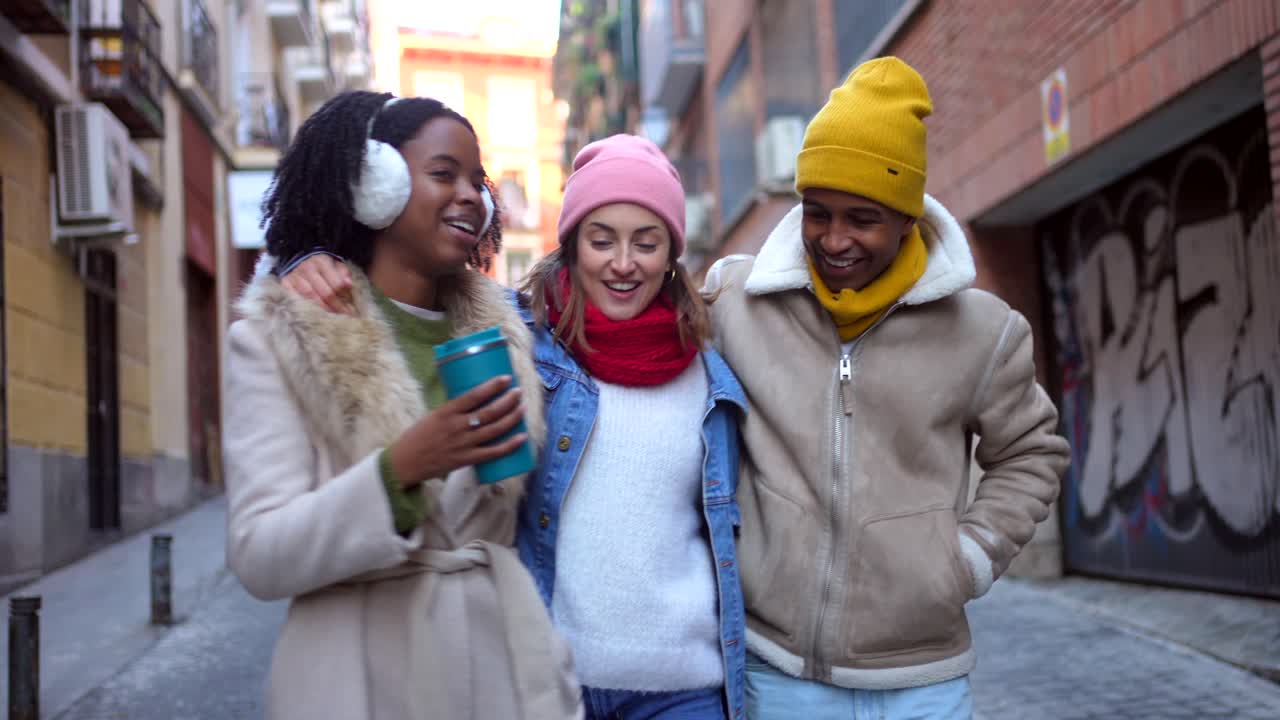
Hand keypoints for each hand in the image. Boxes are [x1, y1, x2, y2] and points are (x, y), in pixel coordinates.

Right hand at [281, 254, 354, 314]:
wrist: (299, 262)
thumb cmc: (322, 268)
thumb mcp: (335, 265)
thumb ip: (344, 274)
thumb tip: (349, 285)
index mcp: (322, 262)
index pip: (337, 283)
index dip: (345, 298)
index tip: (351, 308)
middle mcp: (307, 268)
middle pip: (325, 292)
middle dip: (337, 306)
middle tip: (344, 316)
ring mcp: (295, 276)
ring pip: (311, 298)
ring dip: (323, 309)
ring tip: (332, 318)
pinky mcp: (285, 284)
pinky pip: (296, 299)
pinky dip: (306, 308)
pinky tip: (315, 316)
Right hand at [388, 376, 527, 486]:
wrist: (405, 463)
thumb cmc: (418, 436)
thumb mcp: (434, 415)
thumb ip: (454, 409)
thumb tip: (477, 399)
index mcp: (446, 412)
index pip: (473, 395)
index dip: (492, 386)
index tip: (506, 378)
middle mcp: (456, 427)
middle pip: (489, 412)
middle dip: (507, 401)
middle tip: (519, 392)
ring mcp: (463, 444)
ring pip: (494, 430)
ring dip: (512, 418)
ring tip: (523, 408)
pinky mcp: (466, 460)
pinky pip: (493, 453)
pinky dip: (510, 445)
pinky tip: (522, 437)